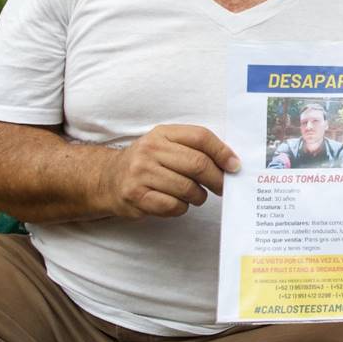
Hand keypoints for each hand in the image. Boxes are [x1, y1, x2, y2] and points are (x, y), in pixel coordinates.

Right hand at [98, 124, 240, 217]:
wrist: (107, 179)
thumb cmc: (147, 163)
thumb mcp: (166, 145)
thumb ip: (194, 149)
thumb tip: (230, 163)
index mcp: (163, 133)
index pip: (200, 137)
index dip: (222, 152)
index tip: (235, 166)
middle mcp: (150, 150)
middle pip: (197, 164)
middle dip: (217, 179)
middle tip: (224, 188)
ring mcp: (141, 173)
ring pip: (187, 188)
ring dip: (198, 196)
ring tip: (195, 195)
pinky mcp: (136, 196)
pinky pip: (173, 206)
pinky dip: (182, 208)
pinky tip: (177, 203)